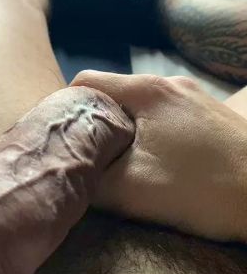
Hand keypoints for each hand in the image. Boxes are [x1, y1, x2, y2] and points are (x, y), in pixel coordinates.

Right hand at [72, 72, 246, 241]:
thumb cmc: (205, 189)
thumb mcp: (134, 191)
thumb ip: (90, 179)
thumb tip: (66, 170)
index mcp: (148, 91)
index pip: (84, 82)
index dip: (64, 110)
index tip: (62, 142)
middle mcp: (170, 84)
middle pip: (112, 95)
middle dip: (95, 125)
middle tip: (89, 160)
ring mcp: (194, 97)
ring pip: (139, 108)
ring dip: (124, 133)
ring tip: (123, 167)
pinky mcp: (211, 116)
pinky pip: (164, 118)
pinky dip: (151, 136)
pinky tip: (159, 166)